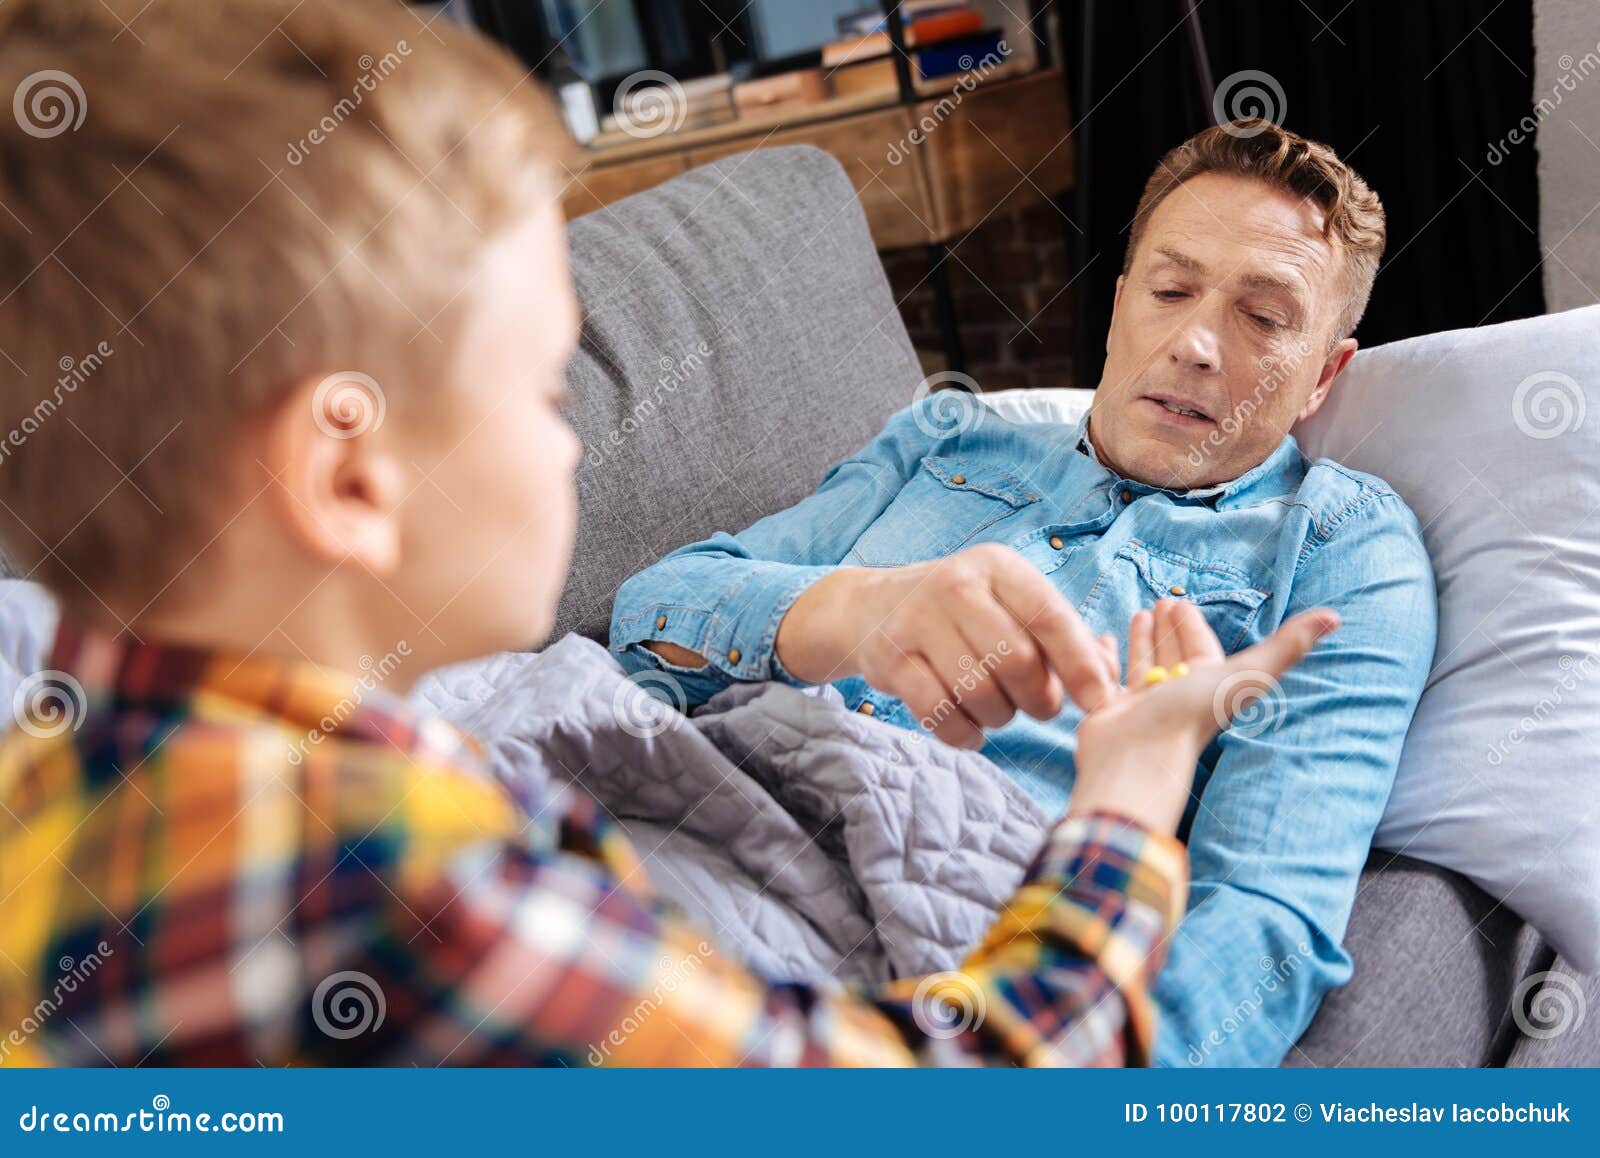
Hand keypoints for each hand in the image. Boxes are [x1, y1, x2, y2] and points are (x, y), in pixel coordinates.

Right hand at [775, 543, 1120, 749]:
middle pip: (1017, 661)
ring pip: (979, 691)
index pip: (1050, 616)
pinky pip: (939, 713)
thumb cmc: (961, 613)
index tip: (1101, 701)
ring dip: (1000, 717)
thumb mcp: (1007, 602)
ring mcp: (918, 621)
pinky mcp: (890, 659)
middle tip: (1038, 708)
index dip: (1081, 664)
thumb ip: (1058, 635)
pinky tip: (972, 731)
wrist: (871, 607)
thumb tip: (1107, 679)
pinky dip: (964, 734)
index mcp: (998, 568)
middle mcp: (957, 586)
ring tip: (998, 710)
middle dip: (1038, 699)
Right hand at [1069, 599, 1339, 834]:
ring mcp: (1142, 704)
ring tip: (1137, 613)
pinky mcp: (1110, 711)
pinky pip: (1110, 677)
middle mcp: (1176, 694)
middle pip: (1174, 653)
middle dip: (1169, 628)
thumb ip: (1287, 646)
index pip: (1201, 646)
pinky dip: (1108, 656)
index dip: (1193, 624)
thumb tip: (1336, 616)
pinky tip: (1102, 640)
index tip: (1179, 600)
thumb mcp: (1245, 675)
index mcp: (1207, 684)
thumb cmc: (1190, 717)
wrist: (1136, 758)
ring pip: (1144, 664)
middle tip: (1159, 601)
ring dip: (1143, 639)